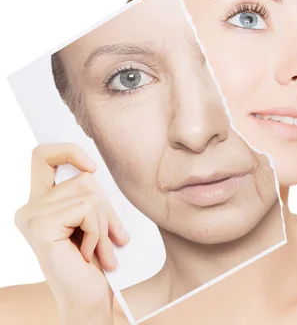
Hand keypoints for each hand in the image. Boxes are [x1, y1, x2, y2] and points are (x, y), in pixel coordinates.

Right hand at [14, 143, 129, 323]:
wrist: (89, 299)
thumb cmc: (95, 262)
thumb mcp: (95, 219)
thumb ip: (89, 194)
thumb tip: (92, 170)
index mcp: (41, 202)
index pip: (42, 156)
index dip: (68, 151)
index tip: (92, 167)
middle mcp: (30, 207)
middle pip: (82, 178)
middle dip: (107, 207)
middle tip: (113, 237)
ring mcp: (32, 217)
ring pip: (90, 195)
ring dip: (105, 224)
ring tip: (101, 250)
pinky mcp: (40, 227)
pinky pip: (87, 210)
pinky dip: (98, 232)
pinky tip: (88, 254)